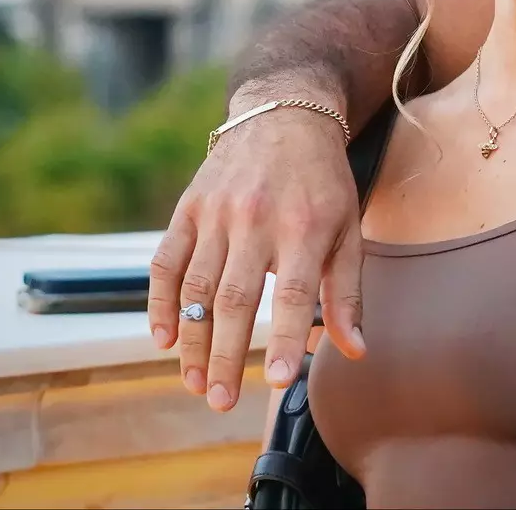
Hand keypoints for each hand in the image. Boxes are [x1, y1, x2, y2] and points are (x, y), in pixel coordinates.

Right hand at [148, 103, 367, 411]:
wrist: (284, 114)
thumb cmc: (322, 181)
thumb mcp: (348, 228)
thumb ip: (346, 292)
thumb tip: (355, 351)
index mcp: (303, 228)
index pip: (290, 294)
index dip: (281, 338)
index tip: (274, 381)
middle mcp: (256, 220)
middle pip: (234, 299)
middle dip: (224, 355)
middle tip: (221, 401)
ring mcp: (217, 213)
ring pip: (196, 287)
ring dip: (191, 341)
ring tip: (195, 383)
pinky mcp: (189, 207)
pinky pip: (166, 261)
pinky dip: (160, 302)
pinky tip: (163, 338)